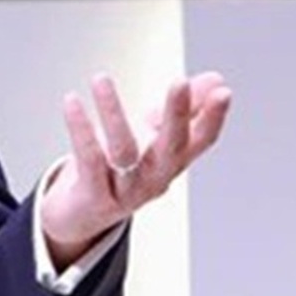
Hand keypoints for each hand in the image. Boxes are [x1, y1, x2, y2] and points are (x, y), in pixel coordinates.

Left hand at [40, 70, 233, 266]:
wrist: (81, 216)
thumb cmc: (120, 170)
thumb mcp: (154, 137)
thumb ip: (185, 109)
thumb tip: (216, 80)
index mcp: (172, 162)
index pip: (201, 141)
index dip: (213, 118)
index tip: (223, 92)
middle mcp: (155, 178)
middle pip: (172, 147)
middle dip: (177, 115)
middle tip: (180, 82)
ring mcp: (125, 191)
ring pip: (124, 150)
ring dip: (112, 112)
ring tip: (100, 79)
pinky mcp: (93, 195)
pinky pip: (88, 159)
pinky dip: (80, 129)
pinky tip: (72, 101)